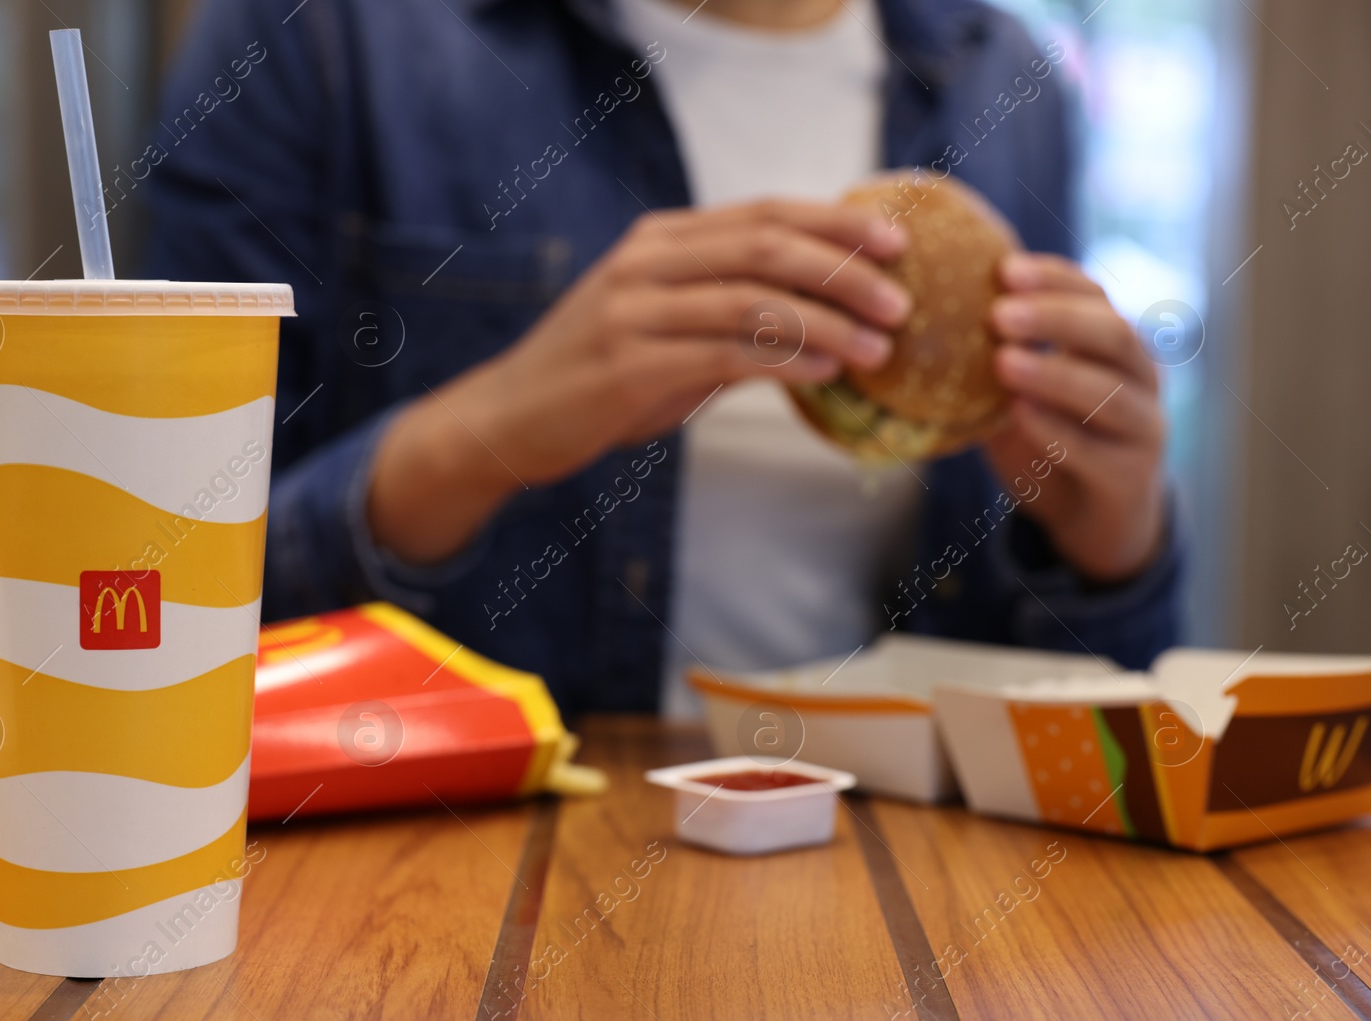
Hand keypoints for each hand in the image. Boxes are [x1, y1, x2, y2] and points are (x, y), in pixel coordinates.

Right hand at [369, 199, 913, 563]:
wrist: (508, 417)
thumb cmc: (595, 376)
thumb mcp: (660, 323)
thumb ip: (724, 308)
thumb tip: (819, 312)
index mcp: (658, 240)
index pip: (762, 213)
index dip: (835, 220)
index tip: (896, 239)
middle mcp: (645, 262)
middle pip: (765, 245)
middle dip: (844, 270)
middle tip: (901, 301)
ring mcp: (633, 310)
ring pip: (753, 299)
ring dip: (828, 322)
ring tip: (879, 347)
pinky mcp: (628, 364)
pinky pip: (726, 354)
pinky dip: (786, 361)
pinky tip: (826, 373)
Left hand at [984, 253, 1166, 583]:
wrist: (1093, 523)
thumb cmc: (1052, 445)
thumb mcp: (1020, 397)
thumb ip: (996, 364)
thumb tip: (928, 322)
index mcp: (1115, 348)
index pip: (1095, 296)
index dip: (1055, 279)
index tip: (1005, 269)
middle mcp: (1140, 380)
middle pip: (1113, 334)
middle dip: (1055, 319)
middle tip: (999, 314)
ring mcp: (1144, 428)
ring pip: (1111, 392)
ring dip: (1054, 373)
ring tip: (1002, 362)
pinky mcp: (1131, 477)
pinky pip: (1097, 450)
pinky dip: (1057, 431)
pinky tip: (1018, 415)